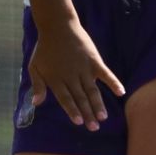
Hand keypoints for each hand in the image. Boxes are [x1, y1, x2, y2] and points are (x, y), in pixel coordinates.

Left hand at [28, 16, 123, 131]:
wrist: (58, 26)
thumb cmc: (45, 48)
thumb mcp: (34, 67)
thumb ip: (37, 85)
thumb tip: (36, 103)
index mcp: (57, 79)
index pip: (66, 99)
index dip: (72, 111)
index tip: (79, 122)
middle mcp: (71, 77)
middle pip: (81, 98)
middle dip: (88, 114)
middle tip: (94, 128)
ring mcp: (84, 69)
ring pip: (92, 91)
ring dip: (98, 105)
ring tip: (103, 118)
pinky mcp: (94, 61)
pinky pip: (106, 74)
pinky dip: (113, 83)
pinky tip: (121, 93)